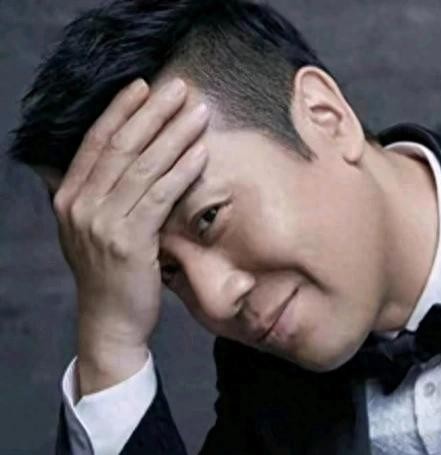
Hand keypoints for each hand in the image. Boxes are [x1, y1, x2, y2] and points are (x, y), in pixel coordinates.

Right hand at [51, 78, 208, 395]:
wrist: (110, 321)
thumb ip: (101, 193)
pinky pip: (160, 197)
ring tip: (198, 112)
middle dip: (152, 113)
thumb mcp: (94, 228)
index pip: (96, 142)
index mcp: (68, 197)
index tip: (143, 86)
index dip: (120, 111)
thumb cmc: (112, 272)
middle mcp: (80, 206)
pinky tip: (200, 152)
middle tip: (179, 87)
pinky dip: (182, 171)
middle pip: (121, 147)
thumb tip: (119, 157)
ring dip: (174, 135)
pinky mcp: (129, 243)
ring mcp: (102, 224)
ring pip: (143, 167)